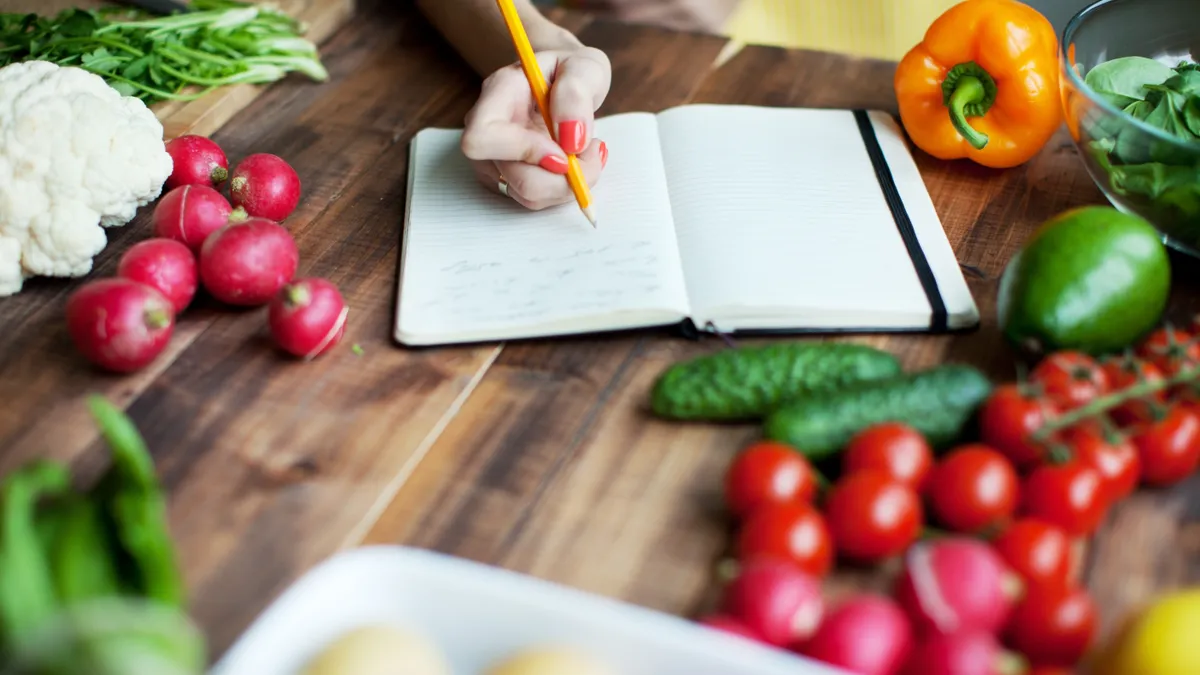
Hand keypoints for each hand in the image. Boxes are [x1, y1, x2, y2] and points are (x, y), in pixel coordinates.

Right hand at [461, 47, 610, 210]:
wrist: (562, 83)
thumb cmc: (570, 71)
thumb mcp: (585, 67)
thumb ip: (576, 94)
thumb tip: (571, 139)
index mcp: (498, 93)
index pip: (483, 136)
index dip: (524, 152)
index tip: (564, 151)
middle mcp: (487, 128)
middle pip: (512, 177)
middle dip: (562, 178)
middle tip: (591, 152)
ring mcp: (493, 157)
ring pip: (528, 195)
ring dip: (568, 183)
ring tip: (586, 152)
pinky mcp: (508, 178)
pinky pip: (537, 199)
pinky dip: (564, 187)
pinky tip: (576, 162)